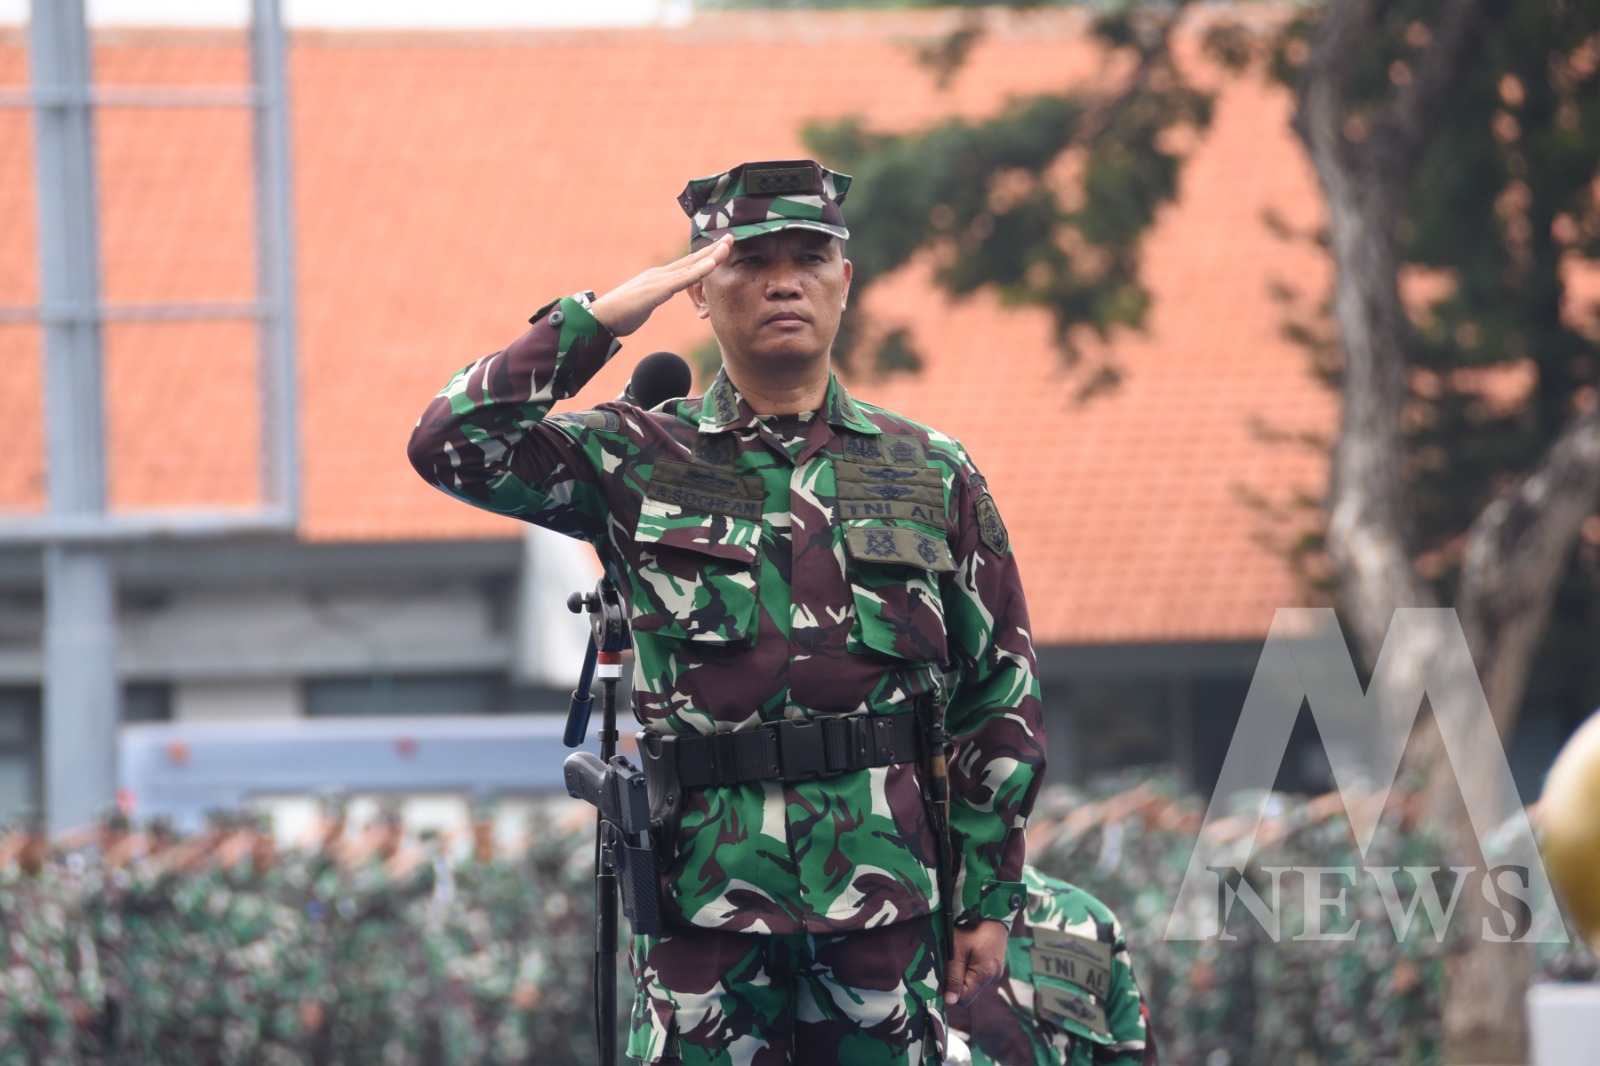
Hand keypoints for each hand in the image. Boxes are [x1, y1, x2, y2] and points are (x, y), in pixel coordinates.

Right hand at [589, 234, 732, 336]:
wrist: (599, 318)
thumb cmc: (619, 315)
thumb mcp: (642, 305)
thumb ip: (652, 299)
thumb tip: (654, 299)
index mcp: (658, 279)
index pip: (686, 266)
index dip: (705, 256)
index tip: (721, 248)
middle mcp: (659, 275)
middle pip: (691, 260)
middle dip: (713, 249)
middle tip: (732, 237)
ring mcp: (658, 280)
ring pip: (690, 266)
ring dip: (711, 255)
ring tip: (728, 246)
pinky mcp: (656, 290)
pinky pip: (683, 279)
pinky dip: (699, 270)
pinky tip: (713, 263)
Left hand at [944, 918, 1008, 1005]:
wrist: (993, 908)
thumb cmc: (971, 927)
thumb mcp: (956, 950)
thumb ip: (953, 976)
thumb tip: (949, 1001)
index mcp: (985, 975)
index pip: (964, 998)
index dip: (950, 990)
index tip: (942, 975)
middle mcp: (994, 977)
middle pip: (969, 991)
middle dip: (956, 980)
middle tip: (950, 960)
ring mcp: (997, 971)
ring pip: (974, 982)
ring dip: (963, 973)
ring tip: (959, 953)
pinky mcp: (996, 964)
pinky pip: (979, 973)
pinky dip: (971, 967)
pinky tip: (968, 952)